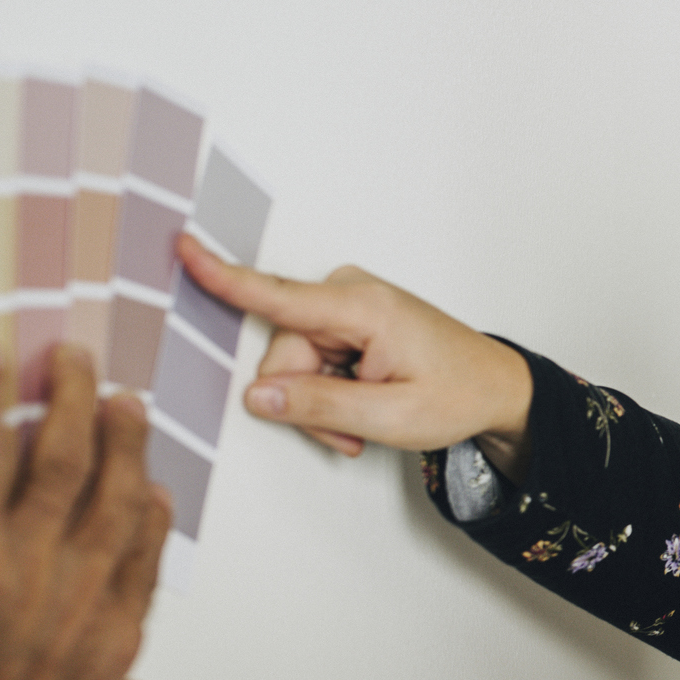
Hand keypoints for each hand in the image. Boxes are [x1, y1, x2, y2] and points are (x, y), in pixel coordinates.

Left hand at [0, 343, 171, 679]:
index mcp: (109, 642)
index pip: (139, 559)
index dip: (147, 512)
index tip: (151, 484)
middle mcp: (81, 591)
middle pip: (113, 496)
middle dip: (119, 440)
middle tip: (118, 399)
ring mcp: (28, 567)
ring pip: (60, 466)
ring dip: (67, 405)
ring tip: (68, 363)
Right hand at [176, 235, 533, 471]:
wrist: (495, 387)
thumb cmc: (457, 394)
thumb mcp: (389, 417)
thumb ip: (318, 407)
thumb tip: (257, 396)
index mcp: (363, 308)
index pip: (278, 294)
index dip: (224, 276)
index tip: (183, 247)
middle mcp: (350, 295)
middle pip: (283, 356)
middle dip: (305, 402)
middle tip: (350, 432)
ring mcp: (348, 306)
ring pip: (293, 366)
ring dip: (320, 404)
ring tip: (363, 423)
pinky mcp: (347, 320)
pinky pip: (311, 363)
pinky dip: (330, 393)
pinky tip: (361, 407)